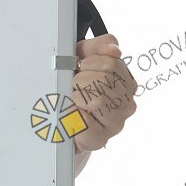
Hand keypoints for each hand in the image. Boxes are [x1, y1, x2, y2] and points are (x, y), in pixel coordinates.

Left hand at [72, 33, 137, 152]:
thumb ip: (98, 46)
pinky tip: (71, 114)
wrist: (59, 117)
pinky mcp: (99, 139)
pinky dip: (72, 114)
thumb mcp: (81, 57)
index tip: (81, 67)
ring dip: (76, 96)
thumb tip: (114, 50)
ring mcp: (115, 123)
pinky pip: (85, 121)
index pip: (111, 63)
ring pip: (96, 100)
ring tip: (73, 99)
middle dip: (81, 79)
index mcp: (126, 82)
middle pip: (104, 80)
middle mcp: (126, 104)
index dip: (89, 63)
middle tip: (75, 86)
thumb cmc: (73, 85)